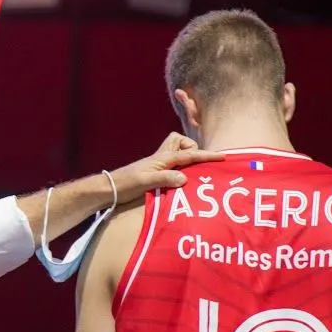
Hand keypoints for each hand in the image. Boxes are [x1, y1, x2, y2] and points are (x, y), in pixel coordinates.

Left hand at [109, 132, 223, 203]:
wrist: (110, 187)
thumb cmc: (126, 184)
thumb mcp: (146, 182)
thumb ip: (165, 178)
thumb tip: (185, 178)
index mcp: (162, 158)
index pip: (188, 154)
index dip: (205, 155)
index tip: (222, 156)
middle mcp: (162, 158)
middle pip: (183, 143)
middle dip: (192, 149)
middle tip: (192, 167)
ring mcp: (158, 164)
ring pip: (178, 152)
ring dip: (186, 159)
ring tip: (186, 175)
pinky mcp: (155, 171)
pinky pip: (173, 164)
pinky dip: (180, 168)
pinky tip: (179, 181)